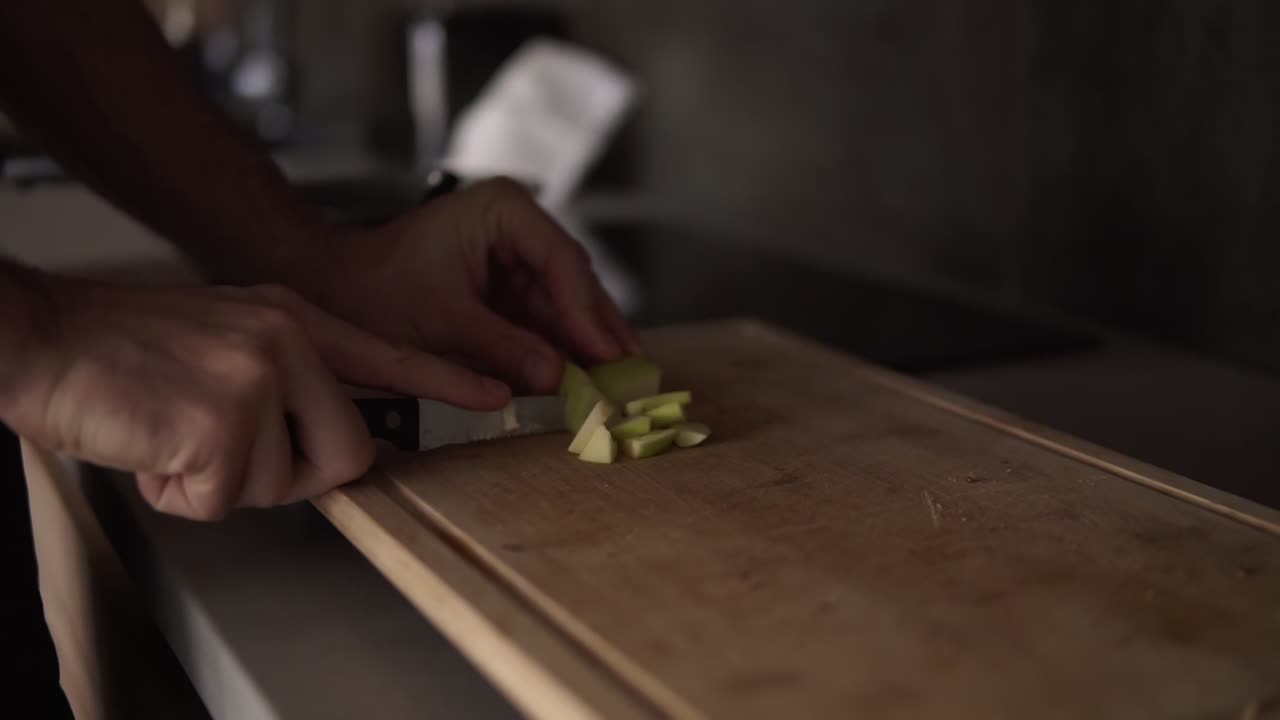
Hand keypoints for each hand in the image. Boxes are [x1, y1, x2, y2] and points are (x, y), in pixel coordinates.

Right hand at [0, 274, 502, 519]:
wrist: (43, 337)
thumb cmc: (122, 349)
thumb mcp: (224, 337)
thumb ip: (286, 377)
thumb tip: (326, 440)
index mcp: (291, 317)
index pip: (389, 353)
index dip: (445, 380)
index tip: (498, 393)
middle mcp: (287, 339)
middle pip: (346, 454)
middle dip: (287, 475)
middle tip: (223, 447)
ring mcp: (258, 375)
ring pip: (278, 485)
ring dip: (218, 480)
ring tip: (172, 430)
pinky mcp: (222, 419)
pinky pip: (223, 501)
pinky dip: (180, 492)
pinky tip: (153, 445)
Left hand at [302, 178, 639, 399]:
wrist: (335, 289)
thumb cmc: (377, 291)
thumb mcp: (444, 322)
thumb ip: (503, 347)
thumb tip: (559, 378)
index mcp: (503, 210)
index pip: (560, 261)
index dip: (586, 311)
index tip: (607, 352)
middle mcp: (517, 223)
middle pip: (572, 280)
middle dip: (596, 328)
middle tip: (630, 370)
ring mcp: (515, 252)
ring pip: (564, 301)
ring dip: (584, 341)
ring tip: (617, 379)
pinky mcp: (507, 283)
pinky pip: (544, 316)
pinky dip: (560, 346)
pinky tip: (584, 375)